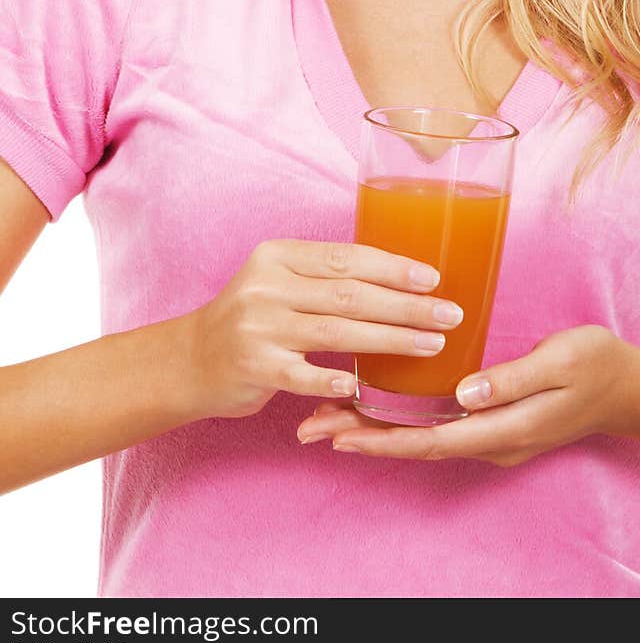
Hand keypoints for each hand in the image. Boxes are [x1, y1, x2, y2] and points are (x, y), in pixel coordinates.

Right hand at [180, 239, 463, 419]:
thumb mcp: (279, 282)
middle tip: (448, 314)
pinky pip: (302, 375)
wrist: (188, 361)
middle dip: (405, 305)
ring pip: (336, 332)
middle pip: (349, 294)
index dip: (393, 268)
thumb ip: (324, 277)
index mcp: (278, 256)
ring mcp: (257, 328)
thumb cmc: (252, 318)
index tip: (433, 279)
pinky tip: (363, 386)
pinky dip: (333, 380)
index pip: (346, 258)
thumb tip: (399, 276)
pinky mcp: (252, 368)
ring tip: (430, 345)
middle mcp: (266, 287)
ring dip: (390, 340)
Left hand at [297, 325, 639, 465]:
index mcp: (503, 428)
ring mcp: (491, 433)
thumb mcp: (559, 361)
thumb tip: (463, 393)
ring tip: (327, 419)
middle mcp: (490, 439)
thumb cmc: (597, 365)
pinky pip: (437, 425)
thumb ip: (511, 378)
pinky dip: (402, 418)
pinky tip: (379, 404)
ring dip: (375, 428)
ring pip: (421, 436)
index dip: (380, 439)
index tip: (336, 432)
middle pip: (415, 443)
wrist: (633, 388)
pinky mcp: (493, 419)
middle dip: (361, 437)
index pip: (429, 440)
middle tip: (309, 427)